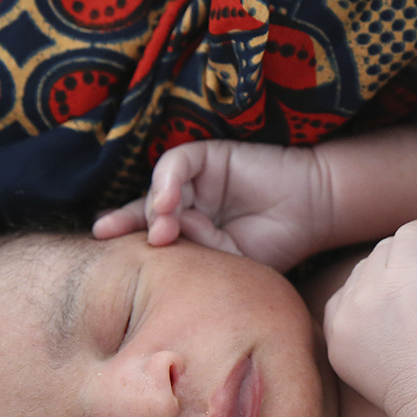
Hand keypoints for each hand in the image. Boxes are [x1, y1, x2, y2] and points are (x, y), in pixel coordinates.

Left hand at [92, 140, 331, 271]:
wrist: (314, 212)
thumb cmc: (277, 244)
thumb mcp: (228, 260)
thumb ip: (193, 253)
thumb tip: (156, 243)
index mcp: (191, 231)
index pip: (151, 234)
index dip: (127, 239)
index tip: (103, 250)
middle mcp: (189, 203)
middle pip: (144, 208)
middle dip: (125, 221)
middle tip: (107, 233)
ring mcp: (197, 179)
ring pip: (158, 188)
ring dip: (154, 210)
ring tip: (161, 232)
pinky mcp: (208, 156)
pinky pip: (176, 164)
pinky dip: (167, 182)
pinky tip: (169, 204)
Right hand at [323, 219, 416, 416]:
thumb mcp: (385, 366)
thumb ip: (380, 333)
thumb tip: (407, 297)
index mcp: (337, 336)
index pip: (352, 288)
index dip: (384, 281)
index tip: (416, 290)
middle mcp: (345, 310)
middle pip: (371, 264)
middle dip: (405, 263)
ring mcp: (370, 291)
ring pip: (392, 246)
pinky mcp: (404, 276)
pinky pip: (416, 232)